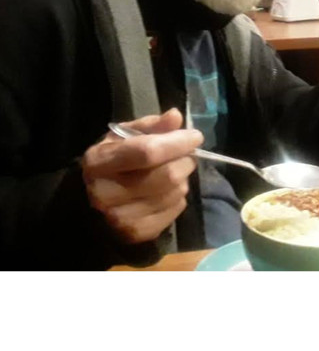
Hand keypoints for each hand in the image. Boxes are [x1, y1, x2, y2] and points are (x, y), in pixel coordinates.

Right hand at [81, 108, 203, 243]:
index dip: (177, 142)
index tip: (195, 136)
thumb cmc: (112, 164)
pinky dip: (178, 197)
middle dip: (185, 161)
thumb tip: (175, 117)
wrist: (92, 204)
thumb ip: (150, 126)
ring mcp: (120, 217)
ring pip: (174, 193)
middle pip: (167, 175)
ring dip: (183, 179)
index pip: (147, 152)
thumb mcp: (123, 138)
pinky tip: (168, 191)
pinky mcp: (137, 233)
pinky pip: (175, 210)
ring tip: (175, 172)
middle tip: (186, 155)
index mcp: (98, 162)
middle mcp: (105, 193)